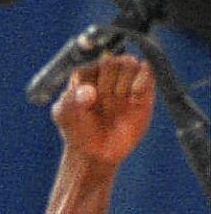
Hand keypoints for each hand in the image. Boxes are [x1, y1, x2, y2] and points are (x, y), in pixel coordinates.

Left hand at [51, 54, 153, 171]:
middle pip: (111, 61)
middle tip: (103, 103)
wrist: (97, 153)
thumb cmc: (78, 131)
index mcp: (84, 74)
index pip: (89, 61)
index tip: (86, 100)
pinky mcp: (144, 88)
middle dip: (106, 84)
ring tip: (117, 102)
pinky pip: (149, 70)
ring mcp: (126, 78)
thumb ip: (70, 101)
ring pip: (130, 63)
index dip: (89, 81)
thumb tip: (89, 92)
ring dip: (122, 85)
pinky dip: (142, 81)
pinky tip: (133, 97)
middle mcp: (106, 72)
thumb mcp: (64, 117)